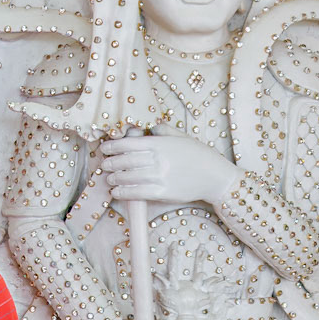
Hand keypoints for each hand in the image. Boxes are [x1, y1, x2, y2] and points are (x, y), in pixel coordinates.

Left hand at [100, 133, 235, 207]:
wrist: (215, 176)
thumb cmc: (198, 155)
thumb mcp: (181, 137)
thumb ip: (162, 130)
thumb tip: (147, 126)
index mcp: (160, 143)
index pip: (129, 143)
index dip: (113, 146)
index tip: (105, 148)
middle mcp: (158, 159)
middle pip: (126, 160)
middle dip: (111, 163)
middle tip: (103, 164)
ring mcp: (160, 176)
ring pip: (129, 177)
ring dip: (115, 178)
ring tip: (109, 178)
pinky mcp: (163, 192)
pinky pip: (138, 192)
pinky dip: (124, 192)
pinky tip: (116, 192)